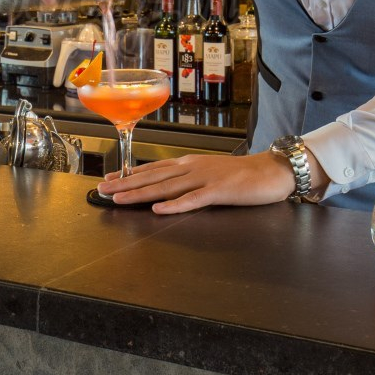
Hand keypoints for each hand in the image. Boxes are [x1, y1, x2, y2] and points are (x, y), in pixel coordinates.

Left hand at [96, 151, 296, 213]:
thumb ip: (189, 180)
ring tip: (119, 200)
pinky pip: (194, 199)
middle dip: (125, 185)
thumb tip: (166, 189)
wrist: (272, 171)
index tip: (108, 181)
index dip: (128, 175)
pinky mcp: (219, 191)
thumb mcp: (209, 174)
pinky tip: (159, 210)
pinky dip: (175, 205)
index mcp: (189, 164)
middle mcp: (192, 168)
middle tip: (102, 191)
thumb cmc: (242, 176)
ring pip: (166, 187)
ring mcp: (205, 178)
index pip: (152, 169)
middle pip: (152, 177)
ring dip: (140, 194)